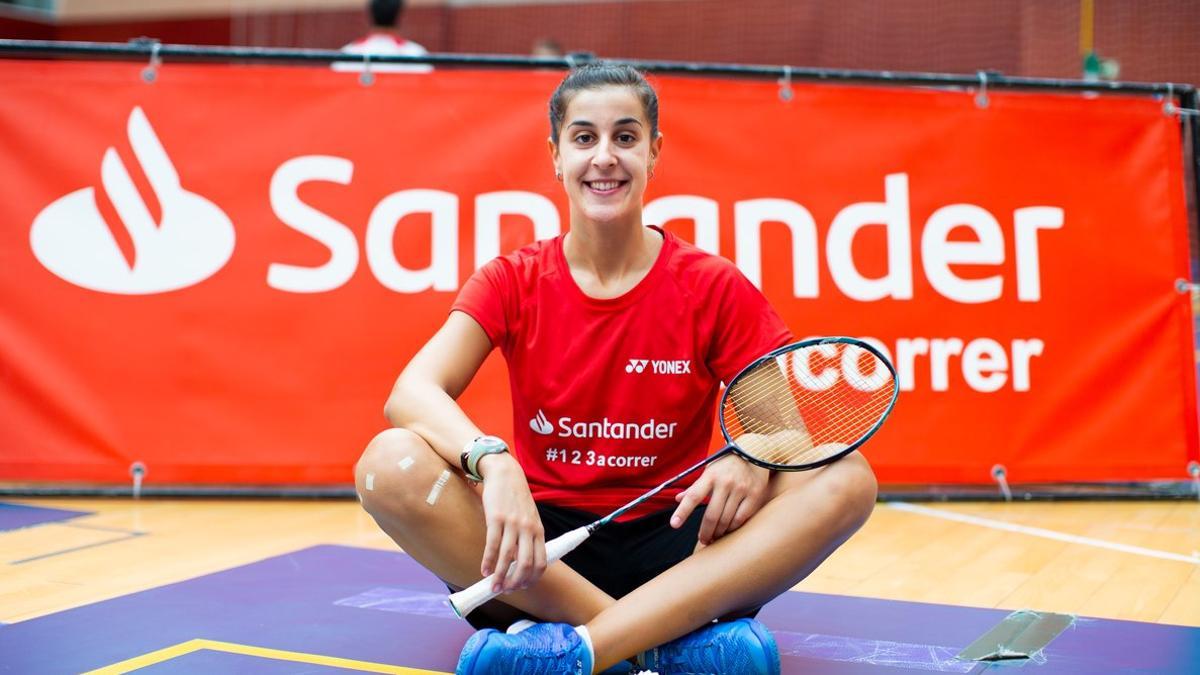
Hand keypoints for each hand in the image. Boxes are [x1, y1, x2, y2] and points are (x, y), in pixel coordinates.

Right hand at [477, 454, 546, 592]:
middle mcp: (528, 528)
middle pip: (526, 563)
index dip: (532, 578)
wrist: (505, 473)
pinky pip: (493, 545)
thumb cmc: (516, 498)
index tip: (522, 587)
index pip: (541, 562)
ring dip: (499, 576)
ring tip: (493, 586)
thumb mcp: (529, 517)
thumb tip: (520, 563)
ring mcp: (512, 523)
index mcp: (538, 530)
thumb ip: (528, 537)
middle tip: (506, 590)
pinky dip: (488, 561)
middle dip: (516, 582)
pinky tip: (484, 570)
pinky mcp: (496, 518)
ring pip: (508, 557)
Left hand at [671, 452, 770, 544]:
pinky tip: (728, 529)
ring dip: (719, 532)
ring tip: (715, 536)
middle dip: (705, 532)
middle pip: (711, 515)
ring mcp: (741, 489)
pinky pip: (741, 518)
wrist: (755, 451)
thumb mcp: (710, 469)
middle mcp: (725, 482)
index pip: (693, 496)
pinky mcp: (755, 494)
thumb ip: (695, 486)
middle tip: (703, 540)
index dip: (682, 511)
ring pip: (726, 519)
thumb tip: (678, 499)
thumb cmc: (727, 463)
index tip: (674, 524)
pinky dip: (733, 527)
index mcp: (710, 475)